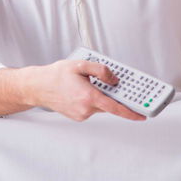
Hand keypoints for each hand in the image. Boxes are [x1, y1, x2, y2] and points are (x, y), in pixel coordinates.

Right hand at [26, 60, 146, 121]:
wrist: (38, 86)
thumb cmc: (56, 75)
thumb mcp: (81, 65)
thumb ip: (101, 70)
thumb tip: (115, 79)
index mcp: (88, 97)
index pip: (115, 108)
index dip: (131, 112)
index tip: (143, 114)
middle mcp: (85, 109)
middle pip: (108, 103)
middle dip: (114, 94)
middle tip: (114, 82)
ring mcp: (81, 114)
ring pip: (100, 104)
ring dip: (100, 94)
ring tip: (88, 80)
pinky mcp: (77, 116)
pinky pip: (91, 106)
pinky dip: (92, 98)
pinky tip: (82, 87)